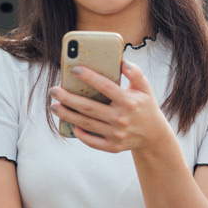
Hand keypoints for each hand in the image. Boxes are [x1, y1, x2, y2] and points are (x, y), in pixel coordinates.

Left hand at [49, 61, 173, 153]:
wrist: (153, 135)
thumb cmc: (145, 106)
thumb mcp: (144, 88)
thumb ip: (135, 73)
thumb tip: (122, 62)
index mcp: (129, 102)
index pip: (106, 87)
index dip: (90, 77)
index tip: (75, 69)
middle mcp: (122, 118)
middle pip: (89, 107)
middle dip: (68, 98)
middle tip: (53, 90)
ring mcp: (116, 134)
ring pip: (86, 124)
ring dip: (67, 115)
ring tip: (54, 106)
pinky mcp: (113, 146)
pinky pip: (92, 141)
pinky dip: (80, 134)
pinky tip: (70, 124)